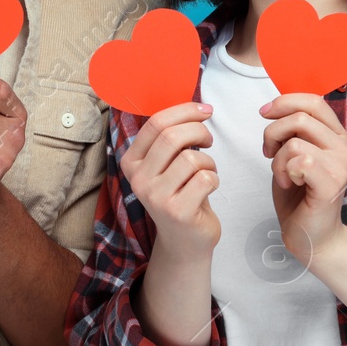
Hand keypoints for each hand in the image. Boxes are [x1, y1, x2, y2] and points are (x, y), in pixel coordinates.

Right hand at [119, 102, 220, 255]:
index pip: (156, 123)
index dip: (184, 110)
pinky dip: (215, 179)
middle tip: (209, 139)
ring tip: (206, 171)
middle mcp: (138, 179)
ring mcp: (156, 197)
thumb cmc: (180, 194)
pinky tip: (208, 188)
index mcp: (131, 162)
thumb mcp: (166, 165)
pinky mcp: (177, 211)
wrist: (184, 240)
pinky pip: (205, 178)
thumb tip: (195, 105)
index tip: (205, 110)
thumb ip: (170, 139)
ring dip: (209, 161)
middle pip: (172, 137)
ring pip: (192, 158)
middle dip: (199, 131)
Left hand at [261, 93, 346, 265]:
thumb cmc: (300, 196)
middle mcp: (343, 147)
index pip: (313, 100)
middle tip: (269, 153)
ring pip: (295, 141)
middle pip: (300, 116)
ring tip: (283, 175)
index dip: (284, 101)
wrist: (312, 236)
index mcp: (336, 135)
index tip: (265, 113)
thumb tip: (274, 106)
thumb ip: (292, 130)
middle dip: (273, 132)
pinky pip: (299, 160)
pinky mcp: (331, 184)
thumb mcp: (293, 153)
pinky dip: (284, 171)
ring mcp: (340, 165)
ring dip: (277, 159)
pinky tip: (290, 184)